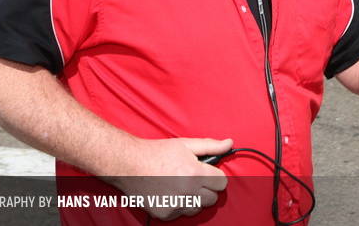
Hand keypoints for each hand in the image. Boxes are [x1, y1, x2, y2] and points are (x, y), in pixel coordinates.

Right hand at [106, 137, 231, 220]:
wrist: (129, 164)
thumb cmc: (157, 152)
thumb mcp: (185, 144)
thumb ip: (210, 146)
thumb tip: (229, 143)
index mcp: (195, 173)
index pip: (222, 183)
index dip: (216, 176)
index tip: (208, 173)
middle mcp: (187, 191)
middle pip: (212, 198)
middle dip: (207, 188)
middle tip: (194, 179)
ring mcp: (176, 205)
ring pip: (198, 208)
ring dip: (194, 199)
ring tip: (181, 186)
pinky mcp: (166, 214)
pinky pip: (182, 214)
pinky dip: (179, 206)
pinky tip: (170, 193)